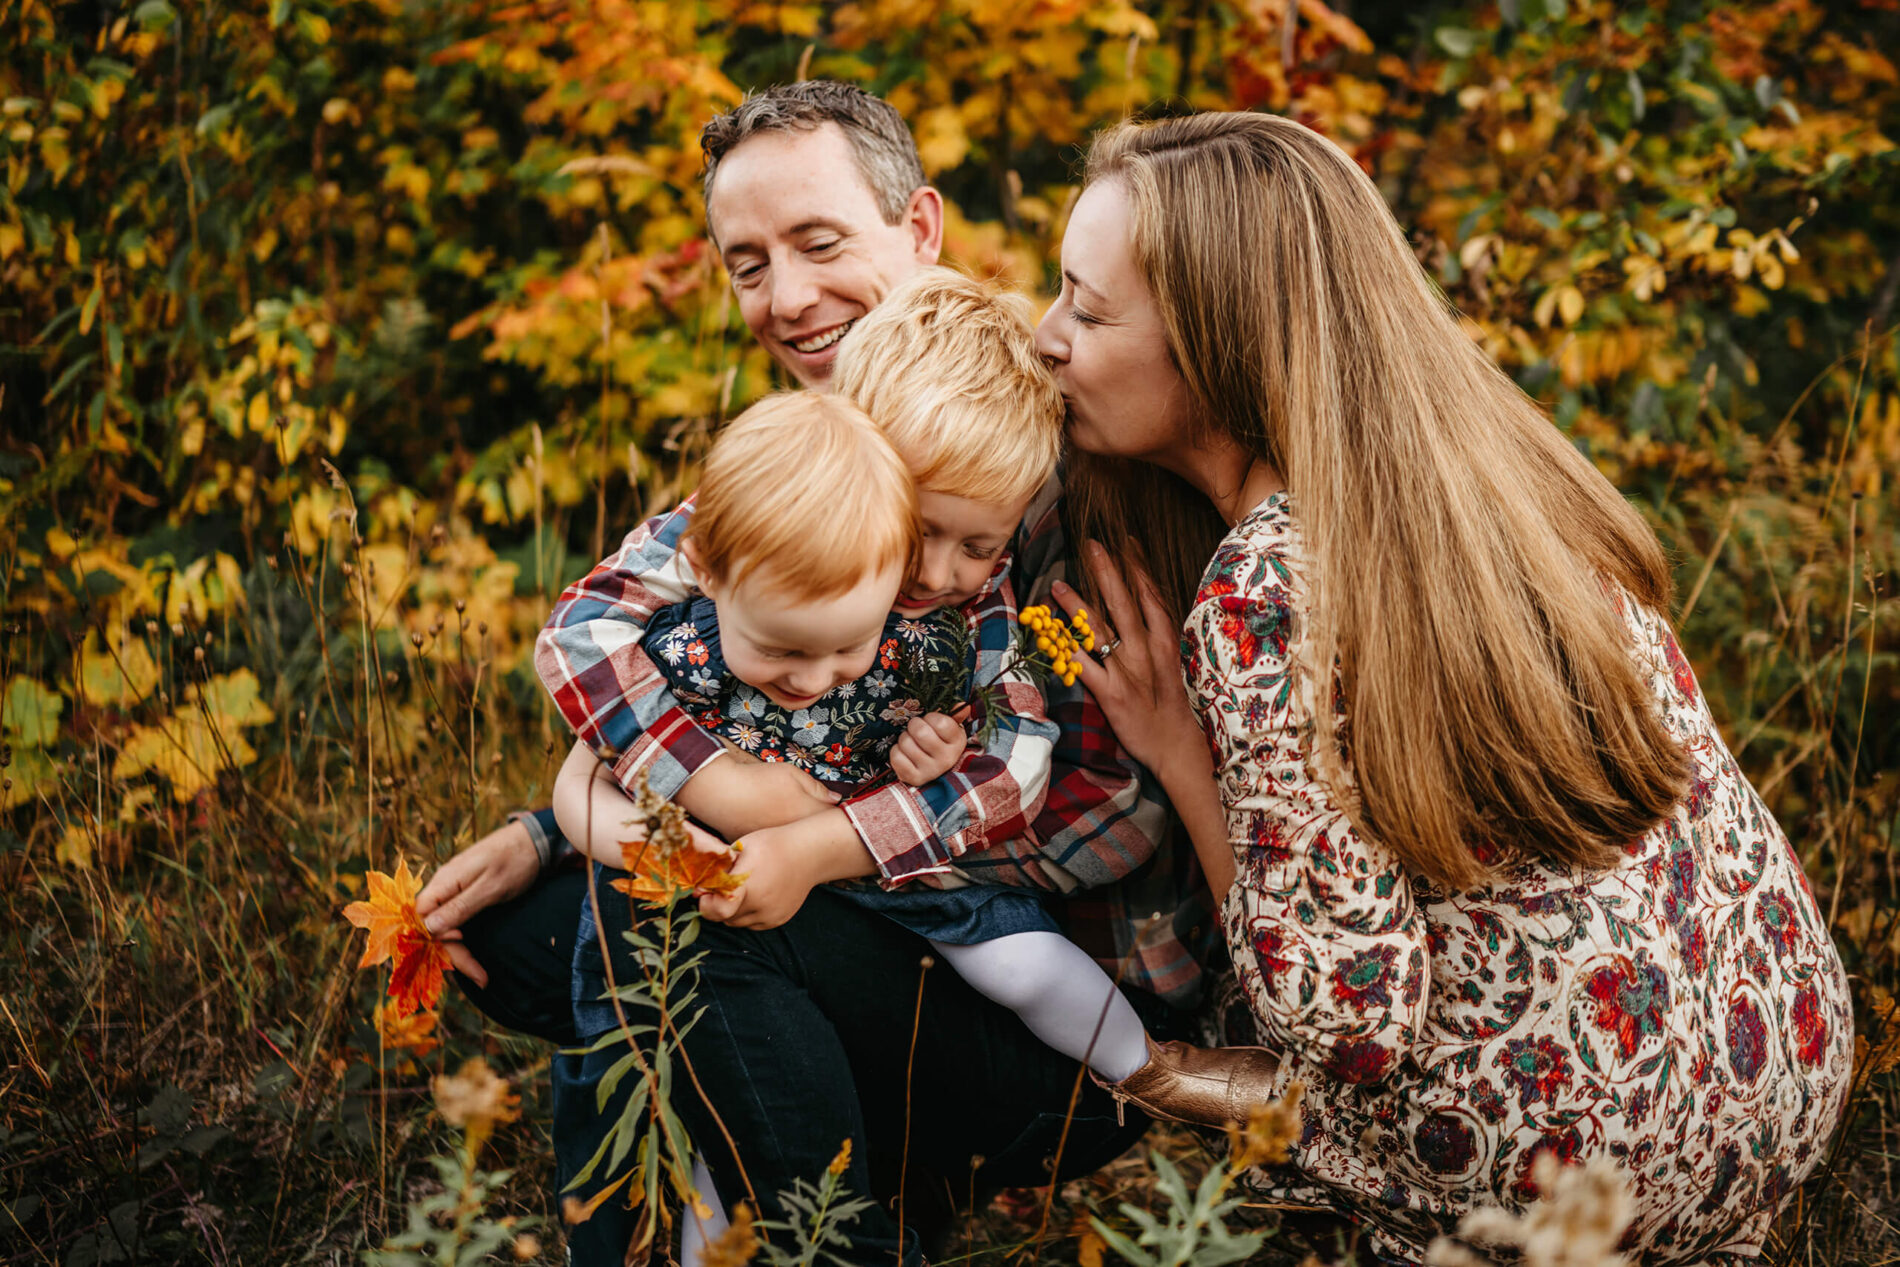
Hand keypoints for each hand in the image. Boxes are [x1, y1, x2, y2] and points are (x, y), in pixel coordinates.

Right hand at [415, 819, 542, 986]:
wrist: (535, 840)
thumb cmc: (514, 860)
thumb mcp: (490, 887)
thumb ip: (460, 907)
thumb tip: (429, 928)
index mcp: (444, 882)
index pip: (421, 918)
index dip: (435, 939)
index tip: (461, 949)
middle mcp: (444, 887)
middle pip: (433, 928)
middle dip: (453, 954)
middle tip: (481, 977)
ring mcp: (454, 891)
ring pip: (445, 928)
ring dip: (458, 952)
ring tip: (480, 974)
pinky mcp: (466, 895)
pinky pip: (455, 922)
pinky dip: (463, 941)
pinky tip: (473, 956)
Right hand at [675, 754, 840, 837]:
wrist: (721, 795)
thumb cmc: (758, 780)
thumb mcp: (791, 774)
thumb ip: (816, 788)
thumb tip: (836, 799)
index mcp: (808, 814)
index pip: (835, 821)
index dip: (840, 816)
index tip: (839, 812)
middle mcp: (798, 835)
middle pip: (820, 838)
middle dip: (825, 831)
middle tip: (823, 822)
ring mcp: (781, 846)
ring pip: (801, 846)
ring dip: (805, 840)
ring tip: (799, 827)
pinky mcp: (765, 851)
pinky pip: (781, 850)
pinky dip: (784, 844)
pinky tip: (780, 835)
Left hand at [696, 808, 874, 929]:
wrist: (809, 853)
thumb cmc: (772, 844)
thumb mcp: (741, 848)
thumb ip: (719, 870)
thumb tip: (698, 891)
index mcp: (749, 884)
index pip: (717, 910)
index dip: (706, 904)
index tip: (705, 892)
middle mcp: (761, 904)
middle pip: (724, 918)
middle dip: (717, 905)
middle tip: (720, 887)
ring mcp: (771, 915)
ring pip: (737, 923)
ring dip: (732, 911)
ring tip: (740, 889)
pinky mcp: (779, 919)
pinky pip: (752, 924)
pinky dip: (748, 914)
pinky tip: (755, 894)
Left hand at [889, 712, 966, 785]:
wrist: (934, 770)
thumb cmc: (940, 742)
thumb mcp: (950, 729)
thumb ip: (955, 714)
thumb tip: (961, 705)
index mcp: (957, 742)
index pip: (941, 723)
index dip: (931, 718)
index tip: (931, 722)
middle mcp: (946, 758)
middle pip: (920, 732)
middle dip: (914, 726)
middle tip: (916, 730)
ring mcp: (931, 771)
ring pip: (906, 743)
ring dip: (904, 739)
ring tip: (912, 743)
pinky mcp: (914, 779)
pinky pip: (897, 757)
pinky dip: (896, 752)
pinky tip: (905, 754)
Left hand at [1052, 542, 1213, 789]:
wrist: (1175, 744)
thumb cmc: (1172, 704)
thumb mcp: (1171, 663)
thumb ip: (1156, 636)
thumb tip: (1140, 609)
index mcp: (1164, 641)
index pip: (1150, 594)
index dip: (1137, 566)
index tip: (1125, 542)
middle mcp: (1146, 650)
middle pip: (1123, 602)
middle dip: (1106, 570)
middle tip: (1091, 544)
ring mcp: (1128, 671)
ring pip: (1099, 629)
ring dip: (1076, 605)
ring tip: (1057, 585)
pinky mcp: (1112, 693)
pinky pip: (1083, 666)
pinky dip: (1066, 650)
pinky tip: (1050, 636)